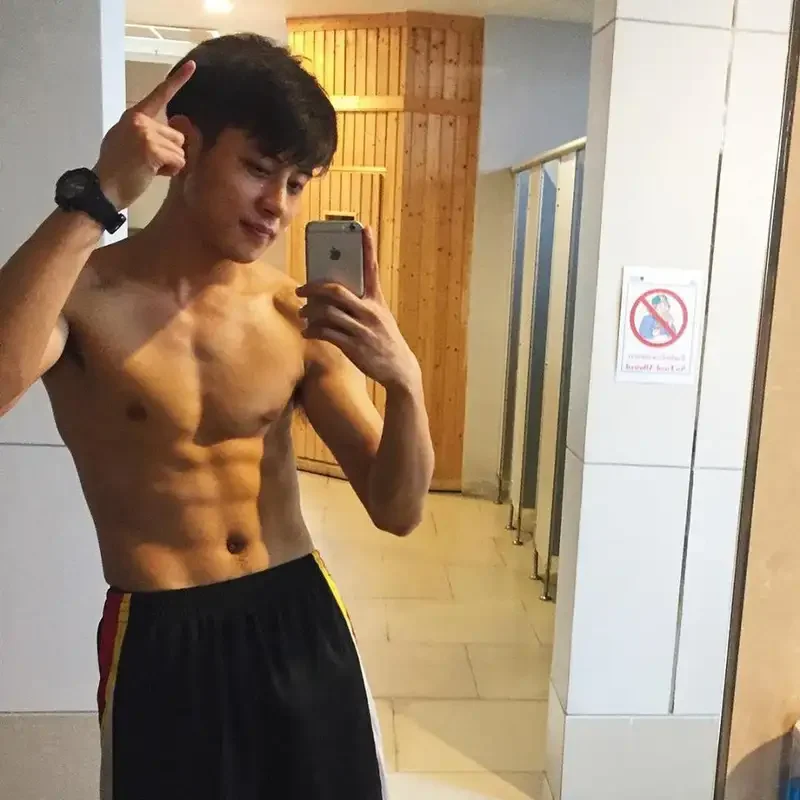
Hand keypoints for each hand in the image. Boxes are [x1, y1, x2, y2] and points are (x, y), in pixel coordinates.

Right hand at [93, 61, 195, 209]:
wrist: (103, 188)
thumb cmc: (116, 170)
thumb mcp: (127, 141)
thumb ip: (147, 132)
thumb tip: (174, 135)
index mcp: (134, 115)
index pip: (159, 95)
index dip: (178, 80)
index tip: (192, 66)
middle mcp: (140, 120)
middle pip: (178, 136)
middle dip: (170, 153)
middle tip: (148, 163)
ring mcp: (145, 133)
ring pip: (181, 150)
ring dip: (171, 164)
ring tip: (148, 168)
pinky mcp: (151, 149)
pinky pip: (179, 161)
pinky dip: (170, 172)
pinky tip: (151, 173)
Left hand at [297, 227, 421, 391]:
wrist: (399, 368)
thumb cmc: (384, 340)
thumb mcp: (380, 317)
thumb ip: (362, 303)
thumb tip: (332, 295)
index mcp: (377, 300)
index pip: (372, 268)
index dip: (368, 247)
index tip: (363, 227)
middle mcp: (370, 311)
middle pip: (335, 291)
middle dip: (313, 288)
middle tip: (301, 290)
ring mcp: (361, 329)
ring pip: (327, 312)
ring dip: (310, 312)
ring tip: (304, 313)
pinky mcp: (353, 346)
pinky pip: (326, 333)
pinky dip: (313, 330)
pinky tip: (307, 331)